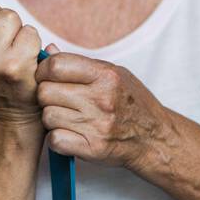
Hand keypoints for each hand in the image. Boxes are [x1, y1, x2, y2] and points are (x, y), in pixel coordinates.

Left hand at [35, 43, 167, 166]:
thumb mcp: (114, 74)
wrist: (155, 138)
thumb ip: (80, 64)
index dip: (43, 71)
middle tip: (58, 100)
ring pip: (47, 116)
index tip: (47, 77)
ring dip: (52, 118)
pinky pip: (55, 140)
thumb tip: (47, 51)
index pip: (55, 65)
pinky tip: (69, 134)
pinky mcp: (93, 148)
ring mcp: (97, 125)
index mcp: (105, 75)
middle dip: (46, 96)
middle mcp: (102, 99)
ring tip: (67, 118)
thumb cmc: (132, 103)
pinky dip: (57, 138)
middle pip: (45, 92)